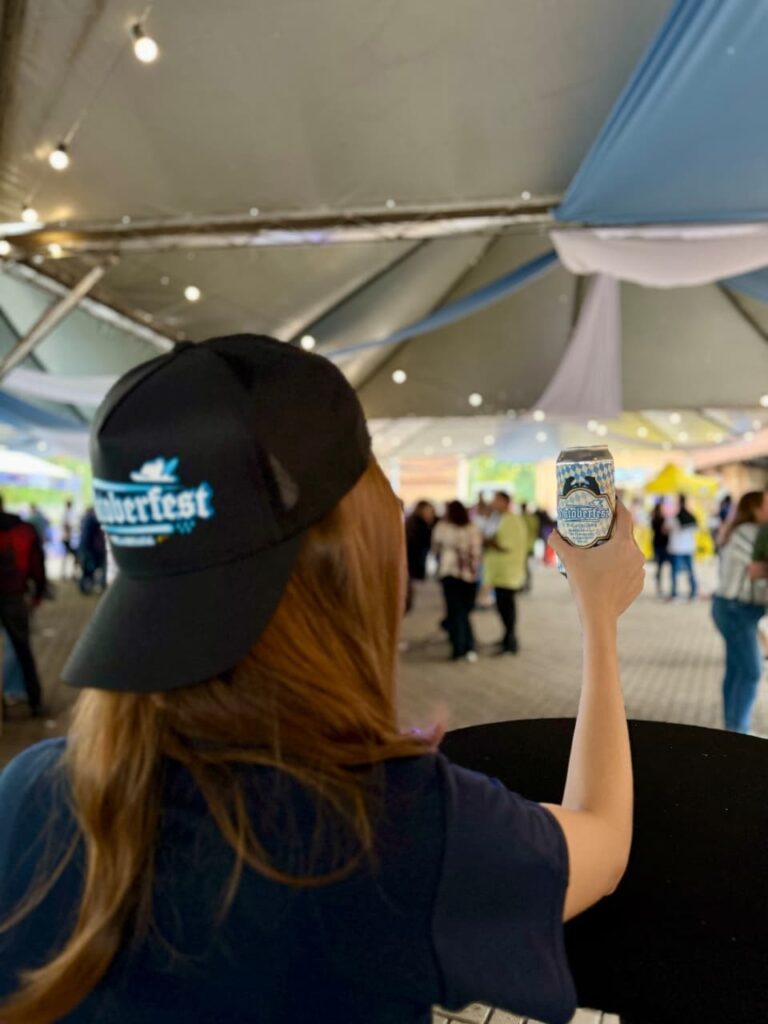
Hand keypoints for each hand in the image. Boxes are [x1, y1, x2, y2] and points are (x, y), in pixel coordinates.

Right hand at [548, 502, 644, 628]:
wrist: (599, 616)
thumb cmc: (585, 585)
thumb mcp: (569, 560)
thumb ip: (558, 542)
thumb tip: (551, 532)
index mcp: (623, 544)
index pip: (625, 516)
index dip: (619, 505)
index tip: (613, 499)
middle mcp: (636, 554)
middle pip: (627, 534)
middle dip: (616, 528)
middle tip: (602, 525)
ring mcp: (640, 570)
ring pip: (630, 552)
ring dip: (620, 548)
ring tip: (605, 549)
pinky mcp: (639, 583)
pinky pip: (632, 568)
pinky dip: (623, 565)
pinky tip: (610, 569)